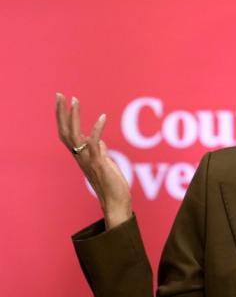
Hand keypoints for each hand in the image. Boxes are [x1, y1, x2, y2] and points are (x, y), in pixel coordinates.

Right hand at [55, 93, 131, 228]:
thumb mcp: (105, 163)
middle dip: (61, 112)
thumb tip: (99, 141)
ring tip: (74, 100)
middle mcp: (80, 156)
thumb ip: (100, 151)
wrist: (116, 201)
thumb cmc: (111, 184)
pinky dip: (97, 129)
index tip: (63, 100)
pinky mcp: (99, 163)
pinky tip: (102, 117)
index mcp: (81, 155)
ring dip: (74, 117)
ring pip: (74, 135)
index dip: (63, 118)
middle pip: (64, 131)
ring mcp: (88, 160)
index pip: (67, 133)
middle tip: (60, 94)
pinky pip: (95, 143)